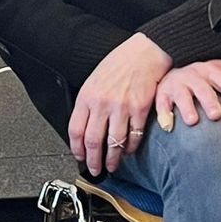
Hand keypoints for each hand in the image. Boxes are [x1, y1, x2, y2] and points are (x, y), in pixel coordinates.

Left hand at [69, 33, 172, 177]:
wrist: (144, 52)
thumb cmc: (120, 63)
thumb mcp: (95, 80)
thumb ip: (89, 102)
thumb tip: (85, 126)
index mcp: (87, 96)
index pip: (75, 130)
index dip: (76, 148)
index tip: (79, 156)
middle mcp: (102, 103)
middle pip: (93, 141)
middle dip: (93, 161)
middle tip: (94, 169)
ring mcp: (122, 107)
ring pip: (114, 143)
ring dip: (112, 159)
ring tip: (112, 166)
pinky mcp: (140, 109)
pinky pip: (134, 136)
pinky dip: (130, 148)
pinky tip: (128, 151)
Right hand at [154, 61, 220, 130]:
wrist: (171, 69)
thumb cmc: (199, 78)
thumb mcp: (215, 77)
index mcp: (210, 71)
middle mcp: (193, 75)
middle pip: (202, 88)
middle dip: (209, 101)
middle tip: (216, 115)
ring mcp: (176, 83)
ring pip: (182, 95)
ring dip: (187, 108)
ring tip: (193, 121)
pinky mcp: (162, 92)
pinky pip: (162, 103)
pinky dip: (164, 114)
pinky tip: (168, 125)